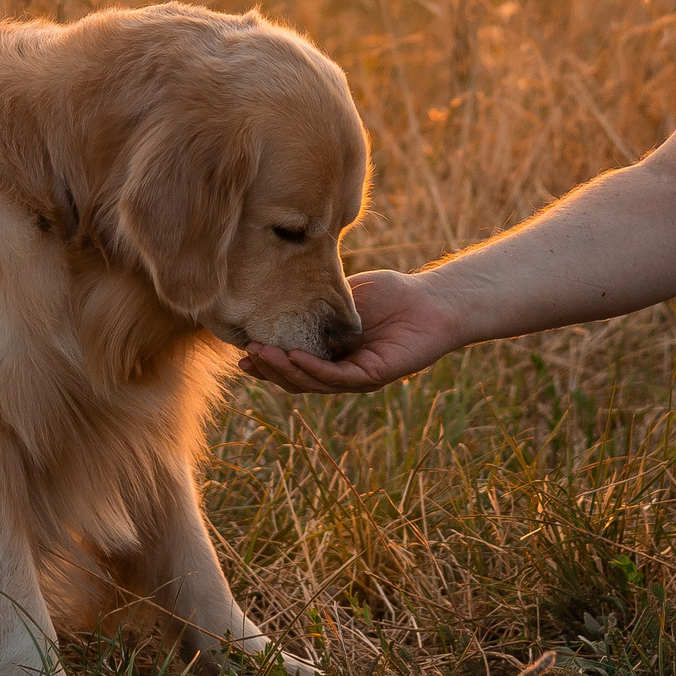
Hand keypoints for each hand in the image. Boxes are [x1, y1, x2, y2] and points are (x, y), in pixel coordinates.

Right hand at [240, 269, 465, 393]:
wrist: (432, 300)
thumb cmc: (393, 293)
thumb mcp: (343, 295)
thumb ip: (316, 303)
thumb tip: (279, 297)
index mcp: (332, 353)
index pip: (294, 363)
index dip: (268, 361)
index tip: (242, 352)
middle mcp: (342, 370)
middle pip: (298, 379)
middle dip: (269, 369)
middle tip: (246, 355)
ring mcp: (357, 376)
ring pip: (313, 382)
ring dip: (284, 370)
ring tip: (261, 354)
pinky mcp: (373, 376)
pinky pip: (338, 378)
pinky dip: (313, 369)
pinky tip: (293, 357)